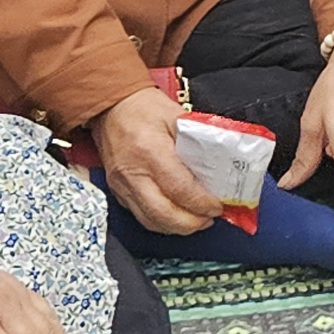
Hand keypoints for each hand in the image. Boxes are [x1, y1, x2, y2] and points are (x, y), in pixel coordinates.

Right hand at [89, 88, 216, 236]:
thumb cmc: (143, 108)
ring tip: (197, 221)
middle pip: (163, 213)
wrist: (110, 107)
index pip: (179, 189)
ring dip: (177, 227)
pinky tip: (177, 216)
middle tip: (209, 219)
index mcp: (150, 151)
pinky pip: (140, 215)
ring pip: (150, 221)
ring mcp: (122, 185)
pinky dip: (161, 221)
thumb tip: (223, 164)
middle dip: (191, 223)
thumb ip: (199, 140)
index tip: (217, 206)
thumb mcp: (176, 115)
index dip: (201, 203)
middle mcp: (132, 173)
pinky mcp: (117, 191)